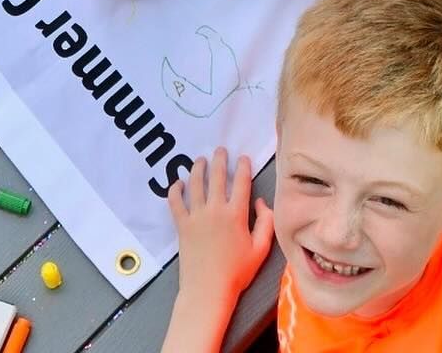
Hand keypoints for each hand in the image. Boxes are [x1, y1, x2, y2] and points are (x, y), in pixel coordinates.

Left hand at [168, 149, 272, 307]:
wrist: (208, 290)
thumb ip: (266, 222)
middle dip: (220, 160)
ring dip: (198, 168)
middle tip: (220, 150)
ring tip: (200, 160)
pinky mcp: (182, 225)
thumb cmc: (237, 272)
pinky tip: (178, 182)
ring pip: (195, 184)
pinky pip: (175, 202)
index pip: (240, 182)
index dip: (243, 166)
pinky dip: (175, 190)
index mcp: (236, 214)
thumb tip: (261, 201)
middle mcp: (215, 209)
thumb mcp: (260, 250)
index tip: (243, 158)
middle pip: (217, 176)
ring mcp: (196, 216)